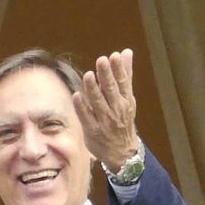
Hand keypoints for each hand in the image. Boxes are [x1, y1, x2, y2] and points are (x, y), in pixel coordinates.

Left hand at [72, 48, 139, 171]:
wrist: (122, 152)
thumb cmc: (123, 120)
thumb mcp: (127, 98)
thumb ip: (125, 75)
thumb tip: (126, 52)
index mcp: (126, 100)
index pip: (123, 82)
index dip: (118, 69)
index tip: (114, 56)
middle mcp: (117, 110)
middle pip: (111, 90)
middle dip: (106, 75)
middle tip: (101, 60)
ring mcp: (105, 121)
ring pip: (98, 103)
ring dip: (92, 89)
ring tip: (88, 75)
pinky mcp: (93, 131)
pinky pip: (86, 117)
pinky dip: (81, 107)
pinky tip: (76, 96)